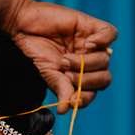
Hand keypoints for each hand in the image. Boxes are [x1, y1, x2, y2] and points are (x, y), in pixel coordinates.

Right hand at [1, 0, 116, 111]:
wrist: (23, 23)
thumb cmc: (35, 48)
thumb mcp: (48, 72)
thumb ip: (61, 88)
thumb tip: (65, 110)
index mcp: (80, 74)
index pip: (95, 90)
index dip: (87, 96)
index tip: (74, 98)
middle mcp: (89, 60)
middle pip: (105, 77)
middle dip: (87, 80)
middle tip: (66, 72)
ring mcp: (92, 43)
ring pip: (106, 59)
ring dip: (86, 62)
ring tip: (65, 57)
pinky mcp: (92, 25)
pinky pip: (111, 34)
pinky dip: (103, 40)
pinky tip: (88, 43)